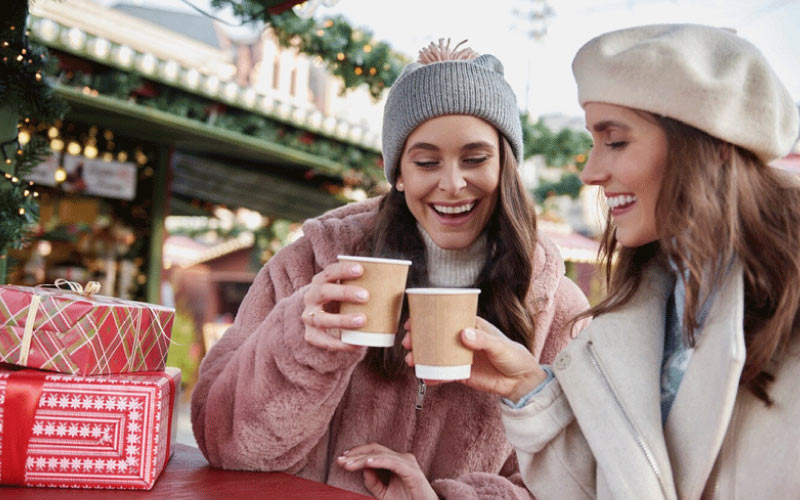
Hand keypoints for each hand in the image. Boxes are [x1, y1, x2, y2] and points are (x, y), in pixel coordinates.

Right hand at [302, 261, 368, 351]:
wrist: (319, 318)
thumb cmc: (342, 301)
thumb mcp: (345, 289)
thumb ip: (364, 285)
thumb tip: (399, 281)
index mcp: (321, 281)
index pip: (330, 272)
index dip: (344, 270)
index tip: (361, 269)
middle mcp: (311, 297)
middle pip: (324, 292)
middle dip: (345, 293)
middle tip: (366, 296)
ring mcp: (309, 317)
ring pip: (322, 318)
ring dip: (342, 319)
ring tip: (362, 320)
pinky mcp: (311, 335)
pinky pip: (324, 341)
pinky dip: (340, 343)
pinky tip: (357, 344)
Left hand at [337, 443, 437, 499]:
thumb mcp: (383, 493)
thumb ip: (372, 481)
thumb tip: (362, 468)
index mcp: (395, 461)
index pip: (373, 451)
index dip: (357, 453)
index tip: (341, 459)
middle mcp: (402, 458)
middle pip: (375, 450)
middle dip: (356, 454)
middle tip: (340, 460)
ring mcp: (407, 462)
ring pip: (380, 455)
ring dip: (362, 459)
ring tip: (348, 464)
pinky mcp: (411, 470)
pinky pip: (392, 462)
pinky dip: (378, 461)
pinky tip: (366, 464)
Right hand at [403, 317, 546, 400]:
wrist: (521, 382)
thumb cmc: (515, 356)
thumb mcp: (500, 346)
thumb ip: (483, 340)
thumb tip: (463, 334)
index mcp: (472, 327)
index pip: (447, 319)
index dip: (429, 318)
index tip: (413, 321)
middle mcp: (463, 340)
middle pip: (436, 337)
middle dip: (419, 339)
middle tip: (408, 342)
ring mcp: (461, 357)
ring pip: (436, 355)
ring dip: (421, 357)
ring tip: (411, 360)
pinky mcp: (462, 374)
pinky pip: (444, 374)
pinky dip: (433, 376)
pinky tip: (424, 378)